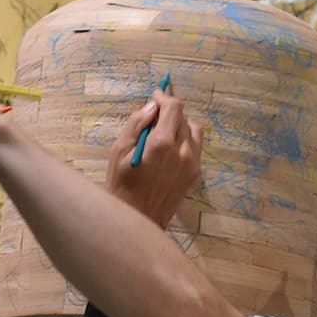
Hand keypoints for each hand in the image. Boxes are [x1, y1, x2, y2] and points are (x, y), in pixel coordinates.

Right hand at [105, 92, 203, 225]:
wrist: (138, 220)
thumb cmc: (122, 186)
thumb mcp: (119, 151)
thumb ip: (136, 124)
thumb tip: (151, 106)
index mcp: (162, 143)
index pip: (174, 107)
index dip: (164, 97)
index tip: (156, 96)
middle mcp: (183, 152)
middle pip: (184, 118)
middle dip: (169, 113)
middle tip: (153, 119)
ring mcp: (193, 165)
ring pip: (194, 131)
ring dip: (180, 126)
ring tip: (162, 134)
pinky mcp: (195, 175)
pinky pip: (196, 149)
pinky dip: (185, 142)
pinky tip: (169, 152)